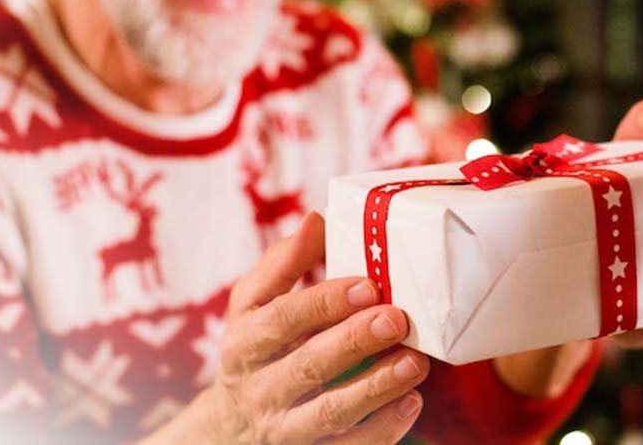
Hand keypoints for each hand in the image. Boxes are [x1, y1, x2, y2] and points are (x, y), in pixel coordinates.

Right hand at [149, 213, 429, 444]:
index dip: (325, 302)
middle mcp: (261, 388)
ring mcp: (285, 428)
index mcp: (245, 343)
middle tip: (396, 318)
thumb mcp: (253, 307)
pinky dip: (382, 429)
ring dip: (376, 388)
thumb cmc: (256, 351)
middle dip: (354, 341)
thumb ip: (283, 265)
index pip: (282, 321)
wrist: (228, 430)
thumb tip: (316, 219)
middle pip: (308, 367)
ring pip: (330, 413)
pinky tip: (411, 402)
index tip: (369, 284)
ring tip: (414, 362)